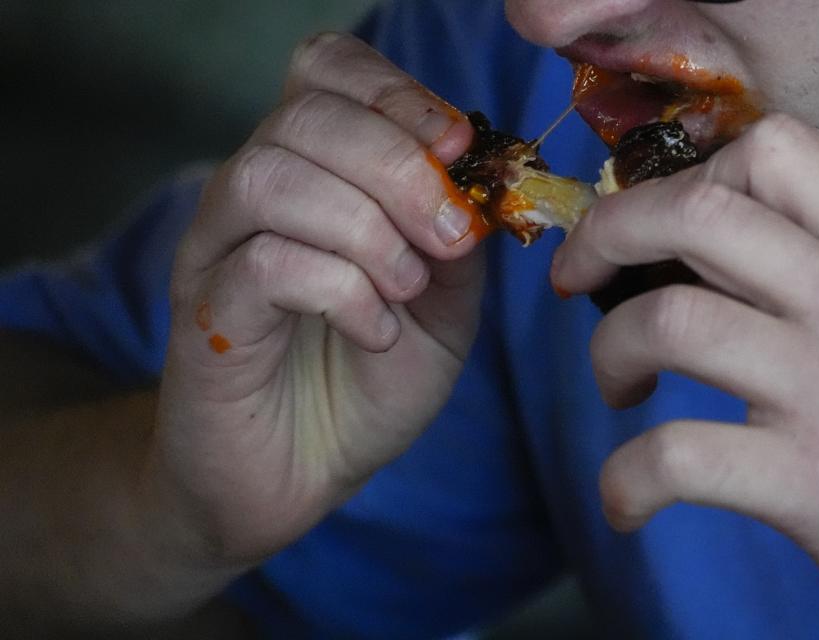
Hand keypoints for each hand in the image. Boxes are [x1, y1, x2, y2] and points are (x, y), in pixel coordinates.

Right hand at [152, 33, 483, 564]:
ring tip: (406, 289)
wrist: (298, 476)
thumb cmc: (367, 383)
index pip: (327, 71)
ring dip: (365, 228)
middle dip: (398, 165)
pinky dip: (341, 290)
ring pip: (271, 177)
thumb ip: (458, 241)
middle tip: (448, 236)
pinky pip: (262, 263)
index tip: (459, 147)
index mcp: (314, 172)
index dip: (396, 92)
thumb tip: (481, 180)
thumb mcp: (443, 308)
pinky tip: (375, 333)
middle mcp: (254, 193)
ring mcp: (218, 250)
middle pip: (304, 116)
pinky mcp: (204, 313)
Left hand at [551, 114, 818, 637]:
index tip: (648, 228)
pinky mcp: (814, 481)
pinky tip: (626, 501)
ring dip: (609, 352)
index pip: (774, 149)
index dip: (683, 176)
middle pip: (697, 214)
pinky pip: (677, 456)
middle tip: (579, 281)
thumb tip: (695, 248)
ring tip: (619, 390)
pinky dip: (625, 480)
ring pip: (669, 322)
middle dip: (605, 235)